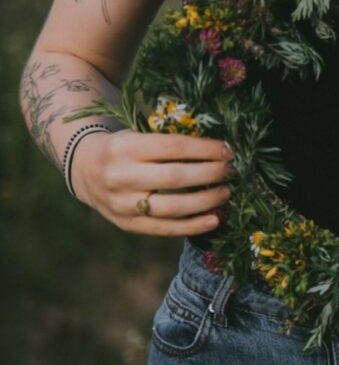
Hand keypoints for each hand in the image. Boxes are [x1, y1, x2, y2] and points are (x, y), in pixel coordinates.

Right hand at [71, 129, 235, 236]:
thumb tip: (218, 150)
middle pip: (175, 177)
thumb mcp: (138, 135)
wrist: (83, 170)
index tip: (228, 151)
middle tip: (230, 171)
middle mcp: (121, 176)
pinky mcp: (126, 224)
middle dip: (210, 174)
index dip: (205, 149)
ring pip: (172, 207)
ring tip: (226, 192)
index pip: (173, 147)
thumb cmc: (124, 148)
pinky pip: (164, 229)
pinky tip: (214, 219)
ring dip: (205, 201)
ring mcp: (122, 204)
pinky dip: (192, 226)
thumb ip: (169, 142)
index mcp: (126, 148)